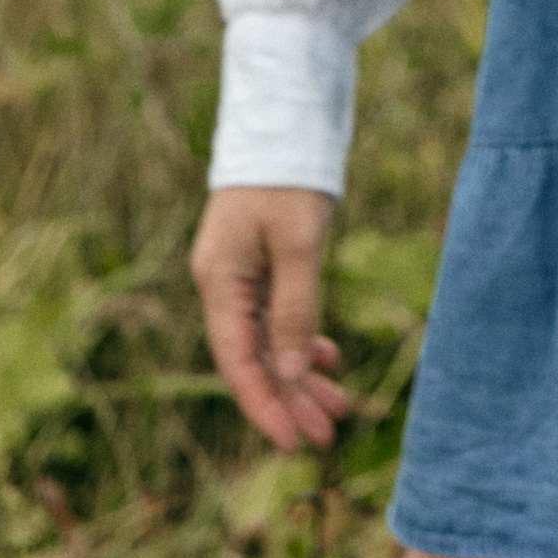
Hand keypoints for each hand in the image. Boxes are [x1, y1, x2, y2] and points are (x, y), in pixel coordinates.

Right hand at [190, 185, 348, 451]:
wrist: (285, 117)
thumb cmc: (289, 175)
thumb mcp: (297, 243)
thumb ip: (295, 309)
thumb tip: (292, 373)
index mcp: (219, 282)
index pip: (238, 362)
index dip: (266, 405)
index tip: (294, 440)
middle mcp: (223, 284)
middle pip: (255, 357)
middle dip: (291, 398)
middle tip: (328, 434)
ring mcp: (240, 274)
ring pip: (269, 340)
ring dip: (301, 373)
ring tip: (338, 406)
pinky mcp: (260, 263)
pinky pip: (276, 316)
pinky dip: (302, 338)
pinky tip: (327, 357)